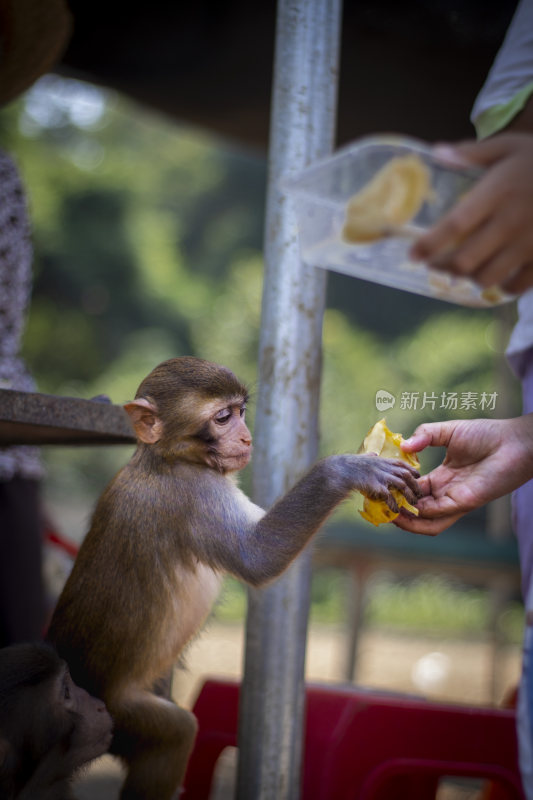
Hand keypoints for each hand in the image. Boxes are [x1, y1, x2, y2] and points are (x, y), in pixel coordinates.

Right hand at [394, 415, 532, 534]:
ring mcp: (455, 499)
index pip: (415, 491)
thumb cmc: (486, 435)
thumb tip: (403, 445)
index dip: (398, 491)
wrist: (513, 442)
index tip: (382, 487)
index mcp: (443, 477)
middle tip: (380, 506)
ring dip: (407, 522)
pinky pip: (438, 515)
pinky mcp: (464, 502)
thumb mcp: (448, 431)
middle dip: (399, 510)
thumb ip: (425, 435)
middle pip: (418, 510)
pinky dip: (419, 517)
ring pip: (427, 521)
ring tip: (389, 515)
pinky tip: (404, 510)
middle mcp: (448, 492)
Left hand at [409, 133, 532, 293]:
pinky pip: (517, 286)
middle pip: (465, 260)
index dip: (429, 245)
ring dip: (470, 278)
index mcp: (496, 194)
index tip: (412, 256)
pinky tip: (497, 279)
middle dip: (444, 268)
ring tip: (464, 272)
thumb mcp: (509, 146)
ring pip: (487, 277)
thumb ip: (472, 153)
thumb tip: (437, 152)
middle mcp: (510, 223)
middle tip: (434, 265)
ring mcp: (529, 244)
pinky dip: (502, 287)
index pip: (454, 226)